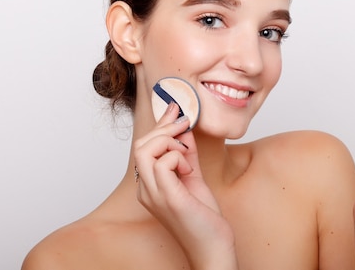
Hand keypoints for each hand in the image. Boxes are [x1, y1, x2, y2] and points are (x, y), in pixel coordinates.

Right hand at [133, 102, 236, 268]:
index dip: (160, 124)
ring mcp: (153, 194)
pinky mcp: (168, 198)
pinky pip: (163, 163)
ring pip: (145, 150)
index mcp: (149, 184)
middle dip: (164, 129)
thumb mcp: (193, 176)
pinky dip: (178, 157)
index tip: (175, 108)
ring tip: (187, 155)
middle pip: (140, 144)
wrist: (213, 246)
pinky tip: (188, 169)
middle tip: (185, 125)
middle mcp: (146, 189)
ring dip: (170, 143)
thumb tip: (183, 128)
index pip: (144, 146)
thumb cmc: (203, 216)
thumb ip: (186, 153)